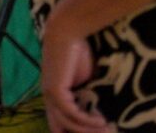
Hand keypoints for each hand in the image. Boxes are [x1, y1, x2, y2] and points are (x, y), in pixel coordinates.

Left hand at [40, 18, 108, 132]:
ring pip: (68, 124)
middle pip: (58, 129)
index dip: (76, 131)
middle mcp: (48, 98)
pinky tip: (101, 120)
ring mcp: (50, 95)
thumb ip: (87, 96)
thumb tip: (101, 112)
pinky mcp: (55, 91)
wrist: (67, 31)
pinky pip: (71, 114)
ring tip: (106, 130)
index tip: (99, 131)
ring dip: (88, 130)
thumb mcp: (85, 78)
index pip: (60, 124)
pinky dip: (86, 121)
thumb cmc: (77, 51)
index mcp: (54, 96)